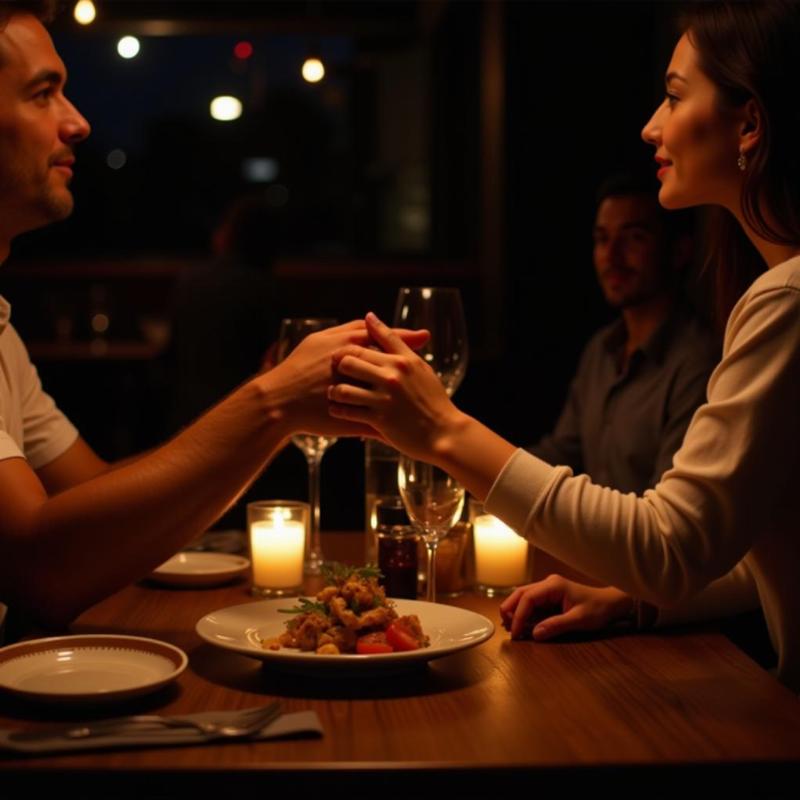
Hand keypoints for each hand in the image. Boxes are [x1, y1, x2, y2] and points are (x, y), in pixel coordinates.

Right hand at [262, 319, 428, 438]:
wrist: (278, 401)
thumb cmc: (296, 368)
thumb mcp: (319, 341)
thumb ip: (346, 331)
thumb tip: (370, 322)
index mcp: (347, 347)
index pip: (383, 339)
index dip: (405, 337)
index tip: (425, 336)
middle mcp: (356, 369)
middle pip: (391, 365)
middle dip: (411, 365)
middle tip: (429, 364)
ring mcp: (356, 394)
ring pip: (387, 394)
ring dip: (405, 395)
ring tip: (421, 394)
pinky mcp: (352, 417)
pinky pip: (376, 419)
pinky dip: (389, 420)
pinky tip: (403, 422)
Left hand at [328, 312, 464, 459]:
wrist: (444, 433)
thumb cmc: (432, 398)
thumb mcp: (419, 367)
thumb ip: (397, 343)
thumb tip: (372, 318)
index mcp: (402, 360)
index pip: (366, 342)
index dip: (349, 346)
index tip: (342, 349)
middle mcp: (392, 376)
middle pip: (349, 361)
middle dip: (337, 366)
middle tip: (333, 372)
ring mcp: (385, 399)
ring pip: (344, 388)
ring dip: (335, 391)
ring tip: (335, 393)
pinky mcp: (380, 420)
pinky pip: (348, 412)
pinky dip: (339, 410)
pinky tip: (338, 410)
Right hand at [499, 575, 634, 640]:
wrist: (611, 604)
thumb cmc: (598, 610)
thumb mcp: (579, 620)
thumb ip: (556, 625)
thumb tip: (535, 634)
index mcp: (553, 585)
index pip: (528, 598)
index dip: (518, 615)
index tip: (515, 632)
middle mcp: (547, 584)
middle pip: (520, 593)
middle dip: (510, 610)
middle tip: (506, 628)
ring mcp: (548, 589)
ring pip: (523, 597)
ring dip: (515, 611)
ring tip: (511, 628)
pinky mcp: (549, 597)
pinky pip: (532, 604)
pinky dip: (524, 614)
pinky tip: (522, 625)